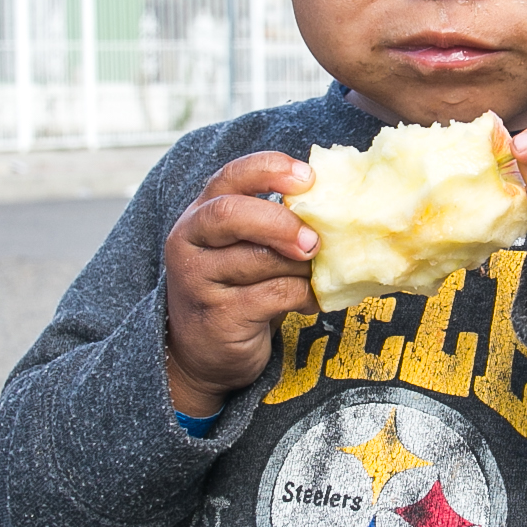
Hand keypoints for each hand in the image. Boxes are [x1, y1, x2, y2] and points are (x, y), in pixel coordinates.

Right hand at [163, 153, 317, 416]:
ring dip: (299, 265)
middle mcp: (189, 242)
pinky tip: (311, 300)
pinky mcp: (218, 317)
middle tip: (314, 240)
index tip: (308, 177)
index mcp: (199, 214)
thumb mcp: (244, 249)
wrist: (203, 355)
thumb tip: (336, 208)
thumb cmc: (236, 289)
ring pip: (258, 259)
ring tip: (316, 272)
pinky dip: (303, 295)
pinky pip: (272, 296)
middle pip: (230, 214)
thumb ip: (273, 225)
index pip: (229, 177)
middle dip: (280, 222)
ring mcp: (198, 281)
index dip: (269, 170)